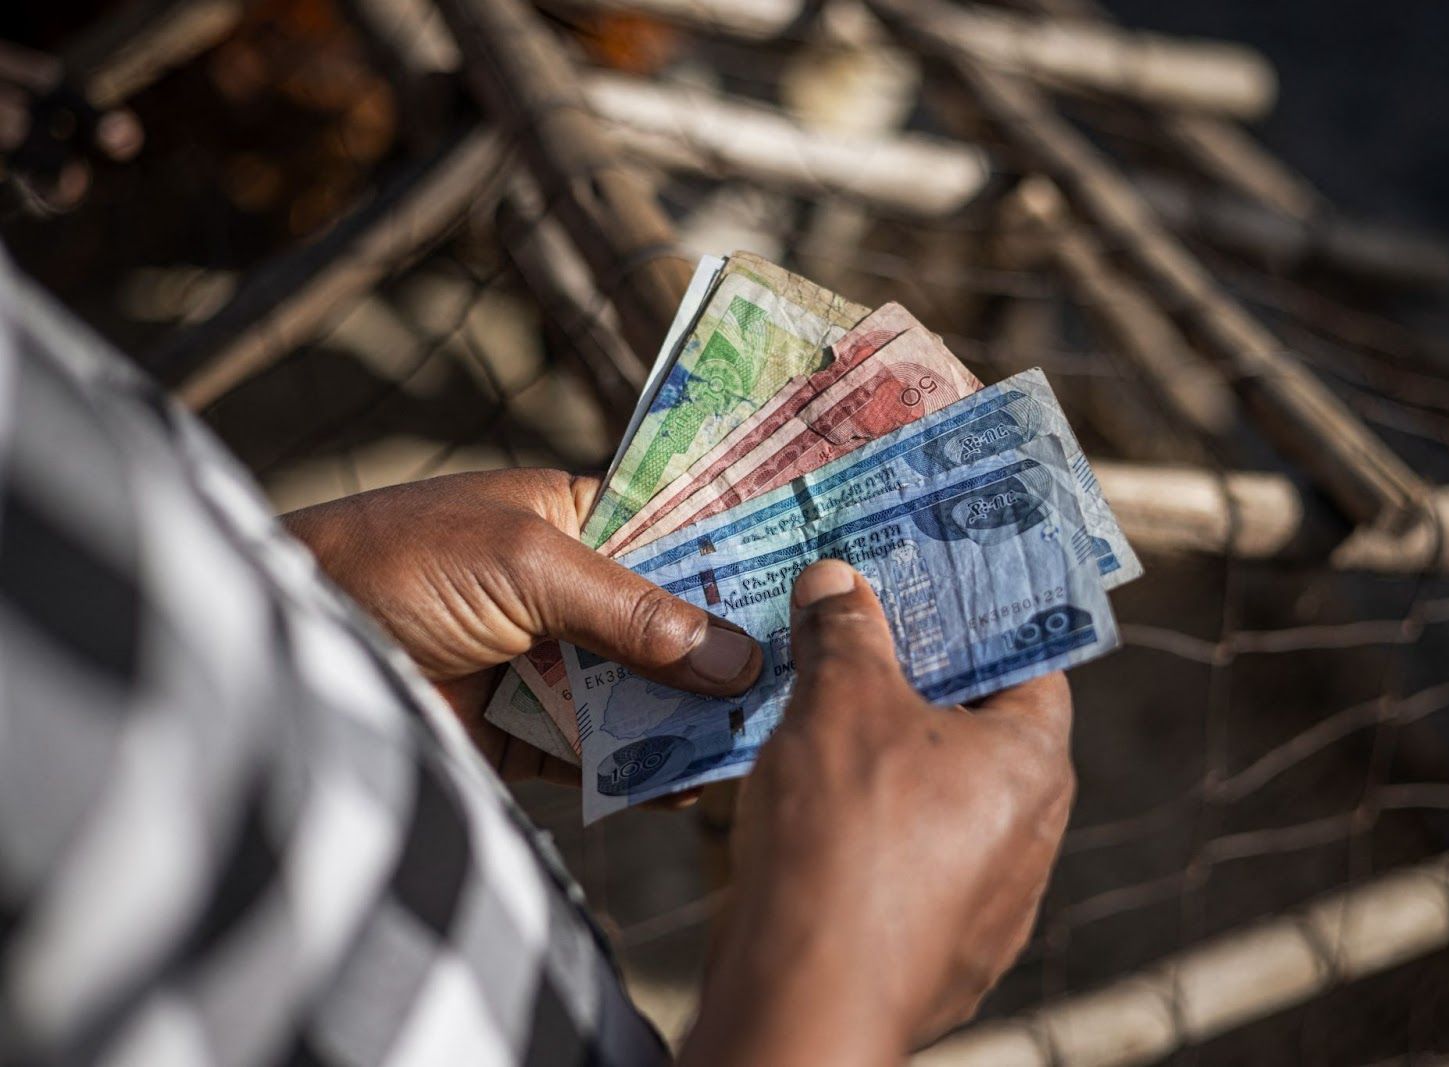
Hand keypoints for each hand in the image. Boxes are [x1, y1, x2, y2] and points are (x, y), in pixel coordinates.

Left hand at [281, 469, 762, 782]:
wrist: (293, 651)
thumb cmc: (402, 563)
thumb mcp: (528, 563)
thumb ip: (633, 611)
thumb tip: (738, 658)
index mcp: (575, 520)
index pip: (678, 534)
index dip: (740, 558)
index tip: (814, 582)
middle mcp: (572, 591)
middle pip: (674, 623)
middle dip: (731, 649)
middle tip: (810, 674)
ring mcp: (552, 666)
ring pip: (646, 693)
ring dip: (694, 716)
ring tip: (765, 735)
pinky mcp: (528, 736)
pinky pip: (604, 754)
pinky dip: (644, 770)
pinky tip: (691, 781)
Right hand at [682, 560, 1075, 1064]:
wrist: (806, 1001)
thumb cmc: (845, 837)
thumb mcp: (838, 700)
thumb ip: (844, 631)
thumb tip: (837, 581)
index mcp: (1035, 766)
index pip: (1029, 663)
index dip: (974, 621)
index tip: (921, 590)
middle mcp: (1029, 840)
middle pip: (980, 735)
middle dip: (917, 688)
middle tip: (856, 643)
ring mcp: (988, 910)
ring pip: (939, 807)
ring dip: (886, 766)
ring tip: (818, 723)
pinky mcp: (937, 957)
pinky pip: (907, 871)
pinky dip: (868, 835)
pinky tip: (810, 813)